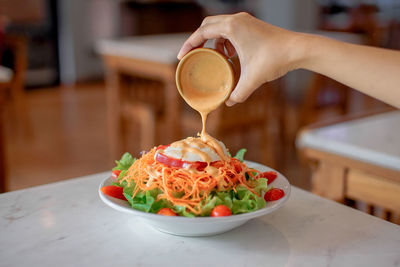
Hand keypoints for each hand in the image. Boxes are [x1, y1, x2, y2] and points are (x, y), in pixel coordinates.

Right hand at [177, 12, 303, 105]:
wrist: (298, 49)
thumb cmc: (275, 59)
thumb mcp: (253, 78)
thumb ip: (238, 92)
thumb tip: (229, 102)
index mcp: (232, 27)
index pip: (202, 32)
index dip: (189, 44)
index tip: (182, 57)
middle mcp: (237, 19)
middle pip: (208, 25)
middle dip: (199, 41)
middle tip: (195, 56)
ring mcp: (246, 20)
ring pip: (220, 26)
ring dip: (214, 40)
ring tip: (218, 58)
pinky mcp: (252, 24)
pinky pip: (231, 29)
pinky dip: (226, 40)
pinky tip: (232, 54)